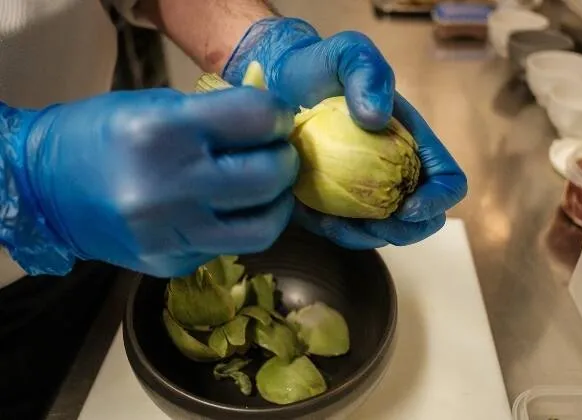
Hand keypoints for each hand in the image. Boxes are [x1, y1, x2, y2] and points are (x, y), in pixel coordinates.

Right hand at [0, 87, 297, 276]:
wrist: (44, 191)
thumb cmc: (100, 136)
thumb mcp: (155, 107)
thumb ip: (216, 115)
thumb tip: (272, 124)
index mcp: (163, 132)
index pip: (257, 119)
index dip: (277, 115)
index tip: (276, 118)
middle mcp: (170, 188)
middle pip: (269, 176)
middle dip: (285, 159)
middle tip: (278, 152)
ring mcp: (172, 235)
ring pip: (264, 227)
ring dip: (277, 202)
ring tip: (267, 188)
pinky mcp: (173, 264)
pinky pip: (231, 246)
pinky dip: (241, 224)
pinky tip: (228, 210)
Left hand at [222, 18, 466, 248]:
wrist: (279, 82)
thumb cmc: (320, 66)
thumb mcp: (347, 54)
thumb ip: (367, 73)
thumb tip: (378, 118)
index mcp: (413, 143)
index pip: (447, 181)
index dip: (437, 200)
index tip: (407, 207)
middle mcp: (395, 171)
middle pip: (420, 219)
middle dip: (401, 231)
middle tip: (369, 224)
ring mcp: (365, 190)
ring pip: (381, 232)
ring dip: (361, 237)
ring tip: (330, 222)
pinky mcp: (335, 202)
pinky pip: (342, 230)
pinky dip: (330, 231)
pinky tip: (308, 213)